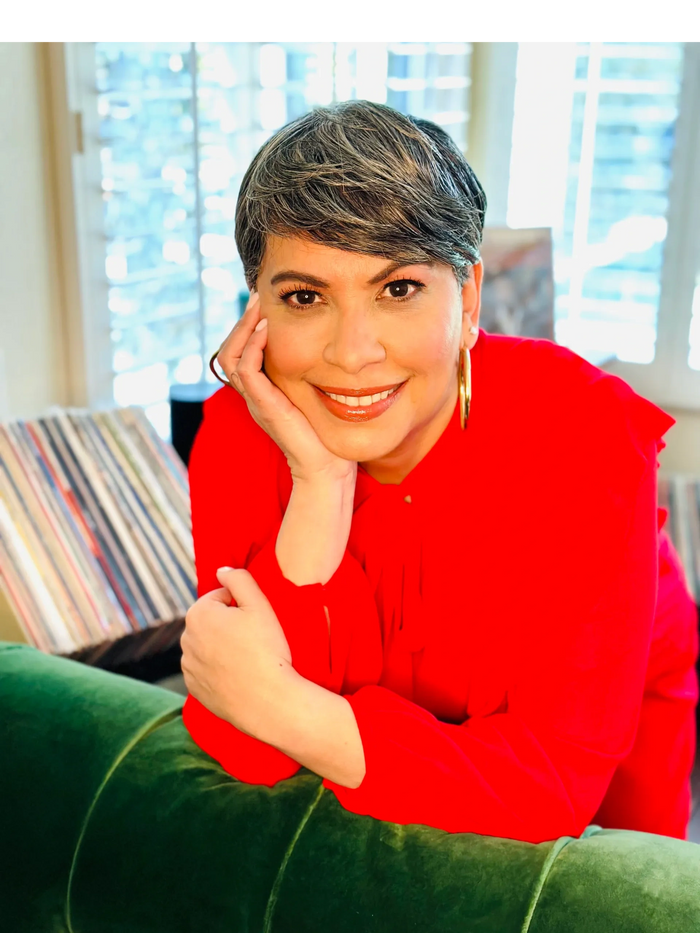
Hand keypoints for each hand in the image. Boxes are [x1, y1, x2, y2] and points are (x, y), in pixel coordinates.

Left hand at [180, 567, 293, 737]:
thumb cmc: (266, 650)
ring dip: (224, 647)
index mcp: (198, 613)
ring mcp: (188, 667)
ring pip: (209, 646)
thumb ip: (239, 578)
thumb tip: (221, 570)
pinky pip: (207, 670)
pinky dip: (220, 669)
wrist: (267, 701)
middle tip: (255, 640)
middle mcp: (186, 639)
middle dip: (230, 625)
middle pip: (213, 621)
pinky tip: (239, 675)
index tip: (256, 622)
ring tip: (249, 659)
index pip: (221, 597)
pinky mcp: (194, 689)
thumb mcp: (259, 604)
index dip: (243, 606)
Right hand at [214, 293, 355, 482]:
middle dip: (241, 321)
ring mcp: (256, 403)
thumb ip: (312, 375)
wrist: (327, 470)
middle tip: (257, 296)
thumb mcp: (316, 396)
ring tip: (259, 307)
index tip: (262, 303)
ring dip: (243, 329)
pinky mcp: (264, 408)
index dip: (246, 327)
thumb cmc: (327, 436)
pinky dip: (252, 347)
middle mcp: (253, 397)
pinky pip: (247, 372)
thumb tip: (328, 347)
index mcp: (262, 393)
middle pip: (228, 352)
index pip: (240, 353)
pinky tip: (266, 330)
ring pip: (230, 358)